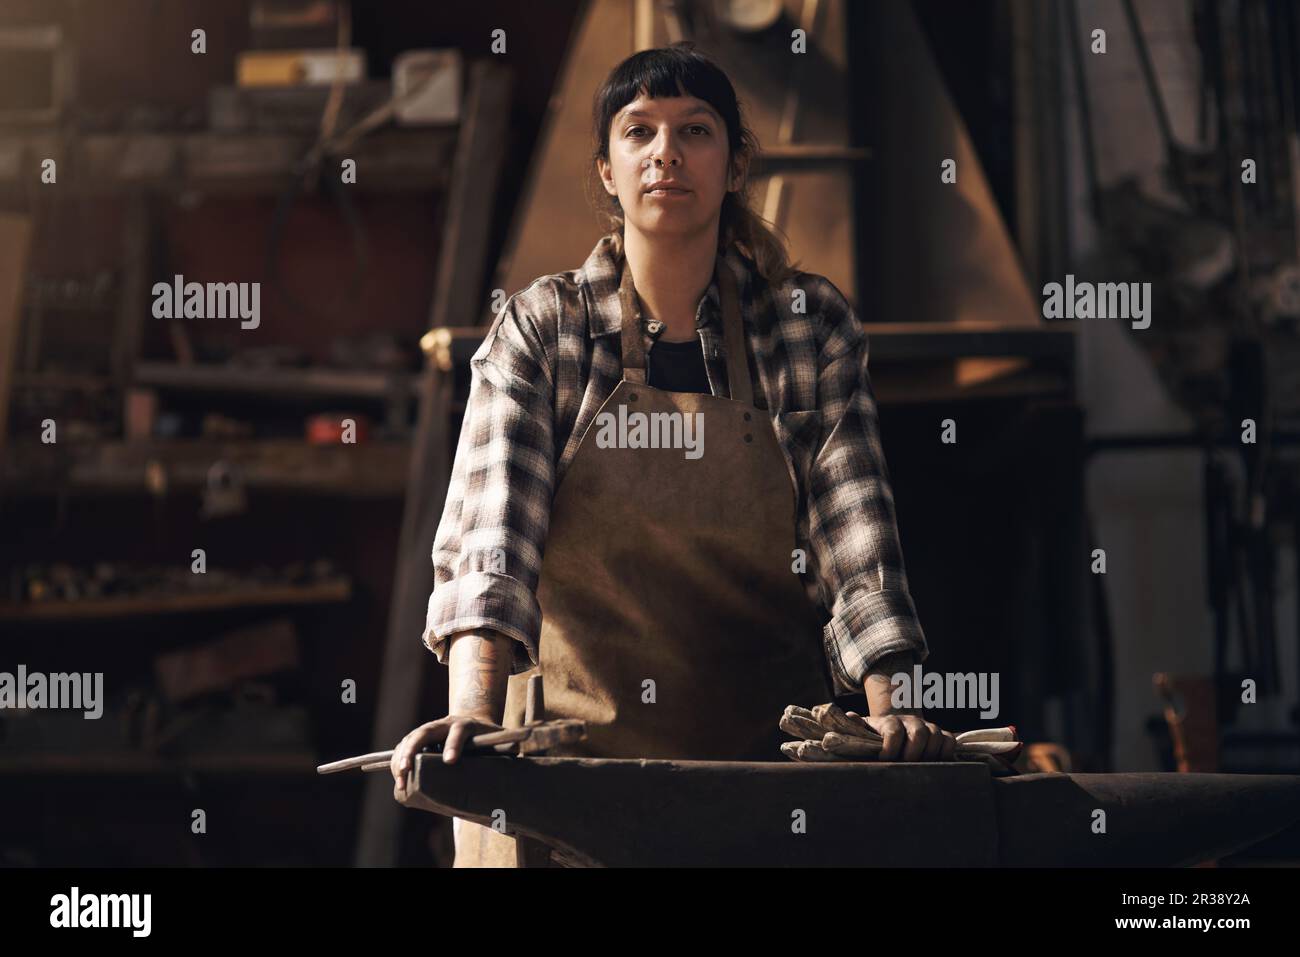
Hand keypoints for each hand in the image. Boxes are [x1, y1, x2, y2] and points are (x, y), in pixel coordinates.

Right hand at [389, 714, 503, 792]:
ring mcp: (431, 729)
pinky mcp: (421, 739)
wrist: (476, 722)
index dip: (454, 744)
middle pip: (425, 731)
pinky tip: (398, 777)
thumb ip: (508, 746)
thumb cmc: (491, 737)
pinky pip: (405, 746)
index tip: (450, 761)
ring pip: (411, 739)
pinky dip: (398, 760)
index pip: (459, 731)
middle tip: (406, 770)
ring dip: (400, 758)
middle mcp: (445, 723)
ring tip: (399, 780)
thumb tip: (517, 754)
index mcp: (467, 724)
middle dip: (413, 750)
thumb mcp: (502, 739)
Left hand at [845, 709, 956, 761]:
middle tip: (905, 767)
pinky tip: (935, 765)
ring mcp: (927, 727)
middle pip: (919, 733)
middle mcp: (910, 722)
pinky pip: (949, 741)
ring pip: (936, 736)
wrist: (893, 729)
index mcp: (890, 722)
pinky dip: (946, 753)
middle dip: (913, 754)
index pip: (894, 730)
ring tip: (919, 769)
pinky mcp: (940, 735)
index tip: (884, 761)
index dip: (890, 748)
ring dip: (929, 755)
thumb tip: (850, 716)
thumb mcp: (863, 732)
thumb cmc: (875, 737)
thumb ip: (857, 727)